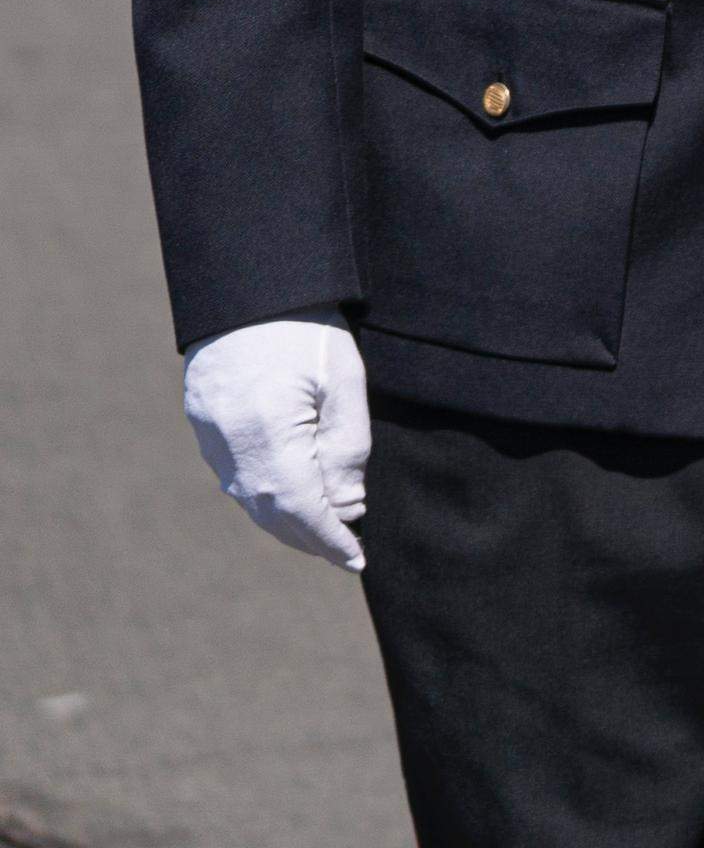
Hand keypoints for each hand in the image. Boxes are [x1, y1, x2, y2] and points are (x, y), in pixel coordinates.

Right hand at [182, 319, 369, 570]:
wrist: (248, 288)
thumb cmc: (306, 329)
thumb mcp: (344, 381)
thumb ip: (348, 445)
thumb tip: (347, 505)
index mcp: (266, 435)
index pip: (301, 508)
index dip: (329, 539)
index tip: (356, 559)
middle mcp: (228, 446)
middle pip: (271, 512)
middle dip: (309, 538)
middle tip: (345, 552)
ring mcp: (209, 437)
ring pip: (251, 498)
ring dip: (288, 522)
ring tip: (327, 532)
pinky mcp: (204, 424)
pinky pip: (236, 478)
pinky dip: (267, 497)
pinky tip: (293, 500)